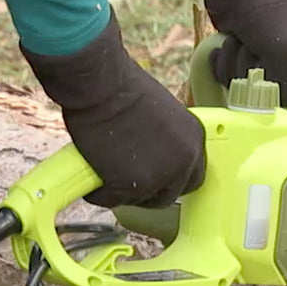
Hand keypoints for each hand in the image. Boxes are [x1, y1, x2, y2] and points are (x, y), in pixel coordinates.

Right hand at [22, 11, 204, 208]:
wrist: (100, 84)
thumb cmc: (123, 89)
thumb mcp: (164, 114)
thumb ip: (169, 140)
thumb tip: (157, 158)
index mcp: (195, 140)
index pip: (194, 177)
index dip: (173, 182)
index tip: (158, 182)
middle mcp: (184, 161)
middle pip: (170, 195)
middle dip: (150, 194)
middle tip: (128, 183)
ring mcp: (159, 175)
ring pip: (141, 200)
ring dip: (124, 193)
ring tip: (106, 172)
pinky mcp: (131, 185)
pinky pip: (112, 200)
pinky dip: (99, 192)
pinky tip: (91, 175)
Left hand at [183, 0, 286, 107]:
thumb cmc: (266, 12)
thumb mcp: (284, 51)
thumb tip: (281, 112)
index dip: (286, 95)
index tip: (275, 82)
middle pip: (268, 94)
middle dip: (253, 72)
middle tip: (256, 48)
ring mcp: (264, 64)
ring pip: (244, 87)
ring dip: (234, 64)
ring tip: (241, 40)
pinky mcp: (241, 60)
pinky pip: (228, 79)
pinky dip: (221, 63)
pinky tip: (226, 45)